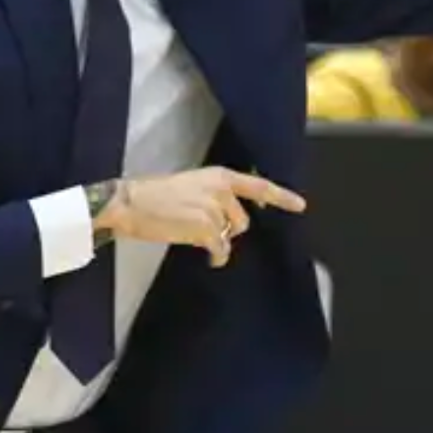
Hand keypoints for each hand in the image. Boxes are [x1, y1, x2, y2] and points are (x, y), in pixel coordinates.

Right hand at [94, 168, 306, 267]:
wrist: (131, 202)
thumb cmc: (154, 196)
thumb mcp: (191, 186)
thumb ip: (214, 196)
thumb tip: (228, 220)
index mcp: (219, 176)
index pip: (257, 185)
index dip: (281, 196)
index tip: (300, 205)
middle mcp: (221, 189)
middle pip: (242, 220)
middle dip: (228, 229)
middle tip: (203, 229)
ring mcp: (215, 208)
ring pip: (230, 235)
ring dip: (218, 241)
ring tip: (194, 236)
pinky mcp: (206, 227)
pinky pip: (221, 249)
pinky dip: (216, 256)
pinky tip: (206, 256)